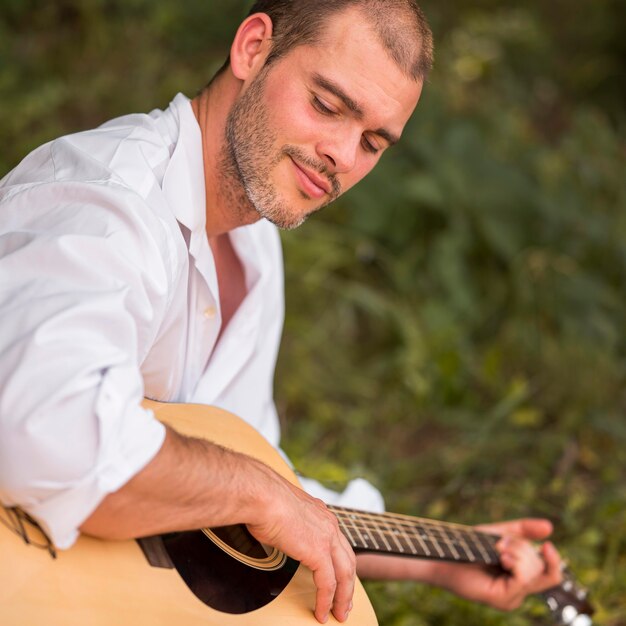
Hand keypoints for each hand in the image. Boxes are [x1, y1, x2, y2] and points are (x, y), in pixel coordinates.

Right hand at [245, 462, 355, 623]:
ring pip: (345, 574)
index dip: (341, 562)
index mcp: (320, 512)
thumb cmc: (262, 498)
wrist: (261, 495)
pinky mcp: (318, 552)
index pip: (338, 542)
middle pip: (348, 559)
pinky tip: (321, 613)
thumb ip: (285, 519)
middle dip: (349, 584)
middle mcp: (328, 523)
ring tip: (339, 614)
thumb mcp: (281, 508)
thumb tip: (272, 527)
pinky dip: (326, 601)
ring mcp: (326, 537)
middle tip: (346, 603)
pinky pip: (328, 584)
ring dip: (343, 597)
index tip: (339, 578)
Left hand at [435, 518, 562, 609]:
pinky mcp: (501, 599)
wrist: (445, 553)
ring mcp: (511, 598)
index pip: (550, 574)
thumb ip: (523, 531)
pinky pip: (523, 579)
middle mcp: (518, 591)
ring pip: (534, 573)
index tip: (548, 545)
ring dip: (517, 552)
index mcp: (520, 578)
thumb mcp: (500, 533)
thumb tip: (549, 526)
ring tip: (497, 549)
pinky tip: (501, 557)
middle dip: (523, 548)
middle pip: (543, 570)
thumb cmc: (469, 545)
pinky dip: (515, 562)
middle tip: (500, 543)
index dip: (554, 561)